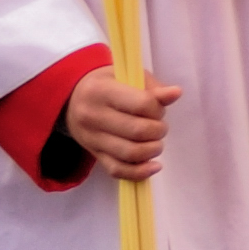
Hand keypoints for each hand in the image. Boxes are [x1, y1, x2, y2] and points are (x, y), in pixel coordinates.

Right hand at [64, 71, 182, 183]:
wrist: (72, 99)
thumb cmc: (108, 84)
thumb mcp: (127, 76)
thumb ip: (152, 88)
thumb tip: (176, 93)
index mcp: (101, 91)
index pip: (142, 104)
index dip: (158, 110)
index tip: (158, 110)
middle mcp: (93, 116)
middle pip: (138, 131)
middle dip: (158, 131)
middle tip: (159, 127)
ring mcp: (91, 138)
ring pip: (130, 153)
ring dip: (152, 150)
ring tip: (156, 143)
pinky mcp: (94, 155)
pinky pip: (117, 170)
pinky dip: (139, 172)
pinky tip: (154, 166)